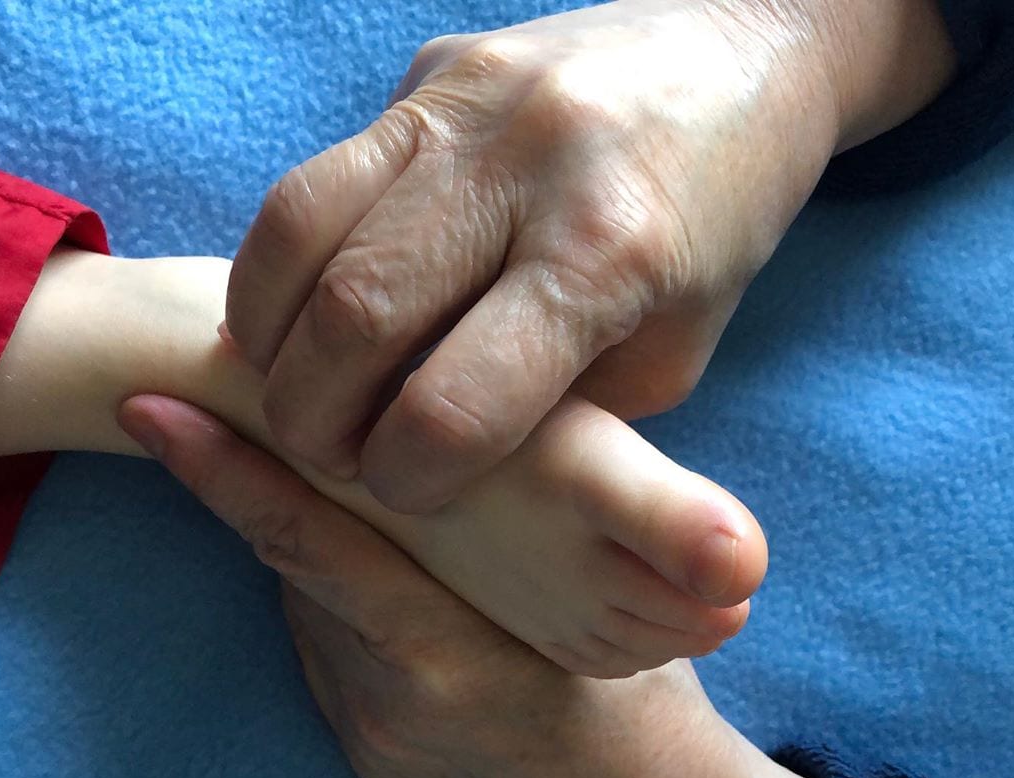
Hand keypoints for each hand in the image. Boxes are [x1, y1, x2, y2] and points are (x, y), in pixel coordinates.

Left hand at [120, 393, 859, 777]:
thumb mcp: (602, 589)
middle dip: (265, 486)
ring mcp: (370, 734)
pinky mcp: (368, 752)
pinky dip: (337, 594)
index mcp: (445, 658)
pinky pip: (329, 647)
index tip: (156, 410)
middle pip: (297, 568)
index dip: (229, 475)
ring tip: (336, 477)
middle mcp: (387, 702)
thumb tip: (453, 427)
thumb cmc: (641, 689)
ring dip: (312, 540)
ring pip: (310, 605)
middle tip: (233, 403)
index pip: (313, 549)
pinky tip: (378, 566)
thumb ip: (529, 518)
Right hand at [226, 0, 953, 511]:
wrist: (739, 52)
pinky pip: (308, 180)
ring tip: (294, 390)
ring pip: (304, 235)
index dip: (408, 475)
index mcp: (610, 256)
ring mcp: (465, 104)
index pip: (457, 404)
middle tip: (332, 455)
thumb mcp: (670, 353)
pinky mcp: (427, 76)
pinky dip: (277, 269)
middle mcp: (528, 167)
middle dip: (316, 419)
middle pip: (358, 318)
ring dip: (275, 343)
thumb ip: (562, 409)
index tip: (405, 490)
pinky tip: (294, 318)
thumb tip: (447, 452)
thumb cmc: (714, 227)